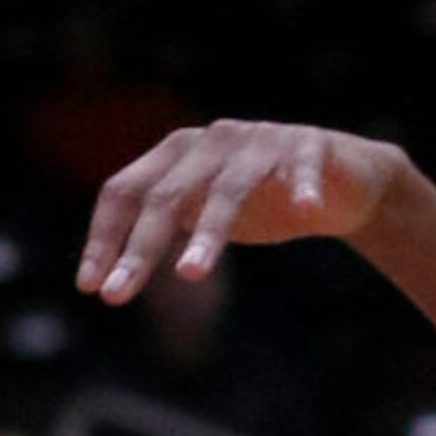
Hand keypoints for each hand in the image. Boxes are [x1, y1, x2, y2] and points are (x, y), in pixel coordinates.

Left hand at [82, 121, 410, 302]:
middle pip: (166, 195)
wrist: (343, 180)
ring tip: (190, 274)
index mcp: (176, 154)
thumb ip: (166, 226)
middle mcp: (211, 141)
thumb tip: (106, 275)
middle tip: (118, 294)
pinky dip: (303, 185)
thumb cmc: (266, 200)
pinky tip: (306, 210)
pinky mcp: (311, 146)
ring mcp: (262, 141)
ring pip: (227, 188)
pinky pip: (304, 165)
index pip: (125, 191)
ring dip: (208, 232)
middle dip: (139, 248)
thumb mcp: (205, 212)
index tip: (92, 287)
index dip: (104, 238)